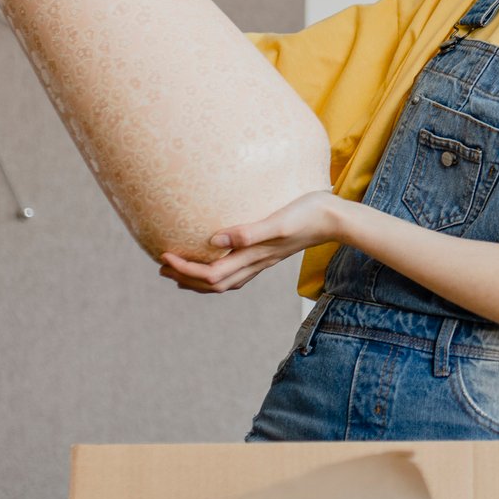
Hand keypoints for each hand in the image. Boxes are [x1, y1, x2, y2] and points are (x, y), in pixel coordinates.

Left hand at [158, 190, 346, 294]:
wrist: (336, 218)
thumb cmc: (309, 213)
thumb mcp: (278, 221)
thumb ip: (247, 232)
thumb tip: (213, 241)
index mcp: (254, 256)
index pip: (211, 274)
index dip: (184, 269)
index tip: (164, 255)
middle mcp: (256, 262)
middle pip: (214, 284)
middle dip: (185, 278)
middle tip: (162, 266)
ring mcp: (263, 260)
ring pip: (225, 282)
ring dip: (199, 281)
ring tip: (178, 271)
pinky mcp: (268, 253)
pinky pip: (237, 273)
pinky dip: (218, 275)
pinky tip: (214, 262)